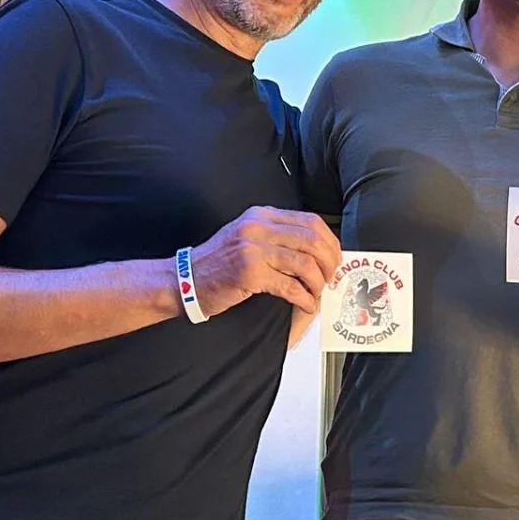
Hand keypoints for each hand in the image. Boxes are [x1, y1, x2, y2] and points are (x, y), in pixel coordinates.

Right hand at [189, 208, 341, 317]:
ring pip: (305, 264)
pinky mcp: (250, 274)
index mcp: (261, 215)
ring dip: (318, 282)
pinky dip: (304, 298)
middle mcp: (258, 227)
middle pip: (312, 241)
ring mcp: (253, 249)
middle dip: (329, 262)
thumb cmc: (218, 262)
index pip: (310, 222)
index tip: (335, 258)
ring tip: (317, 292)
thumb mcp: (248, 236)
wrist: (184, 279)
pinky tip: (307, 304)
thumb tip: (317, 249)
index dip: (330, 242)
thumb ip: (278, 236)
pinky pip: (290, 286)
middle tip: (331, 278)